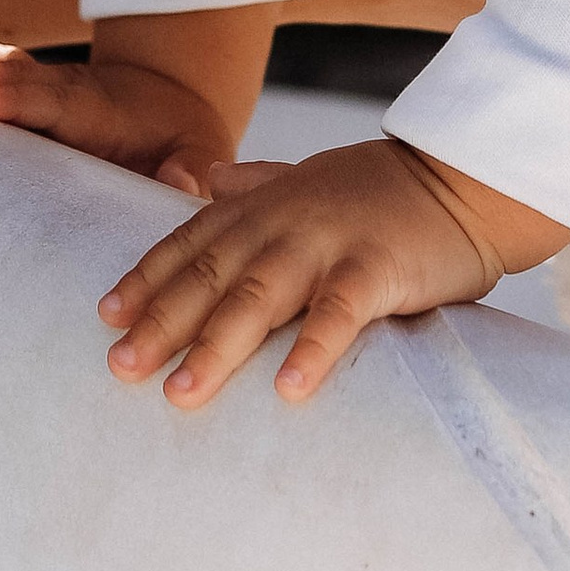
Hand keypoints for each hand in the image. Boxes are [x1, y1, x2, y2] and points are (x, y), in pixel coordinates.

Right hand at [0, 43, 233, 196]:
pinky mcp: (19, 89)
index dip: (13, 100)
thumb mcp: (202, 152)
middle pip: (4, 78)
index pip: (51, 99)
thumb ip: (193, 168)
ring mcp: (38, 84)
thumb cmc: (183, 137)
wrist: (173, 95)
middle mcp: (61, 89)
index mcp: (98, 108)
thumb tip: (183, 182)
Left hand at [98, 136, 561, 410]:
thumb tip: (208, 180)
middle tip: (120, 367)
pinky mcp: (377, 268)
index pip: (192, 242)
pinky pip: (339, 313)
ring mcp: (330, 242)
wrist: (464, 178)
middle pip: (211, 274)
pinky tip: (289, 390)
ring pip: (260, 294)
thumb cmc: (386, 190)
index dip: (147, 277)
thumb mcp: (310, 177)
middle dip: (161, 321)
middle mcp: (286, 220)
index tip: (105, 315)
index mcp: (267, 204)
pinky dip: (312, 348)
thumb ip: (256, 183)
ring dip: (218, 345)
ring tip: (182, 393)